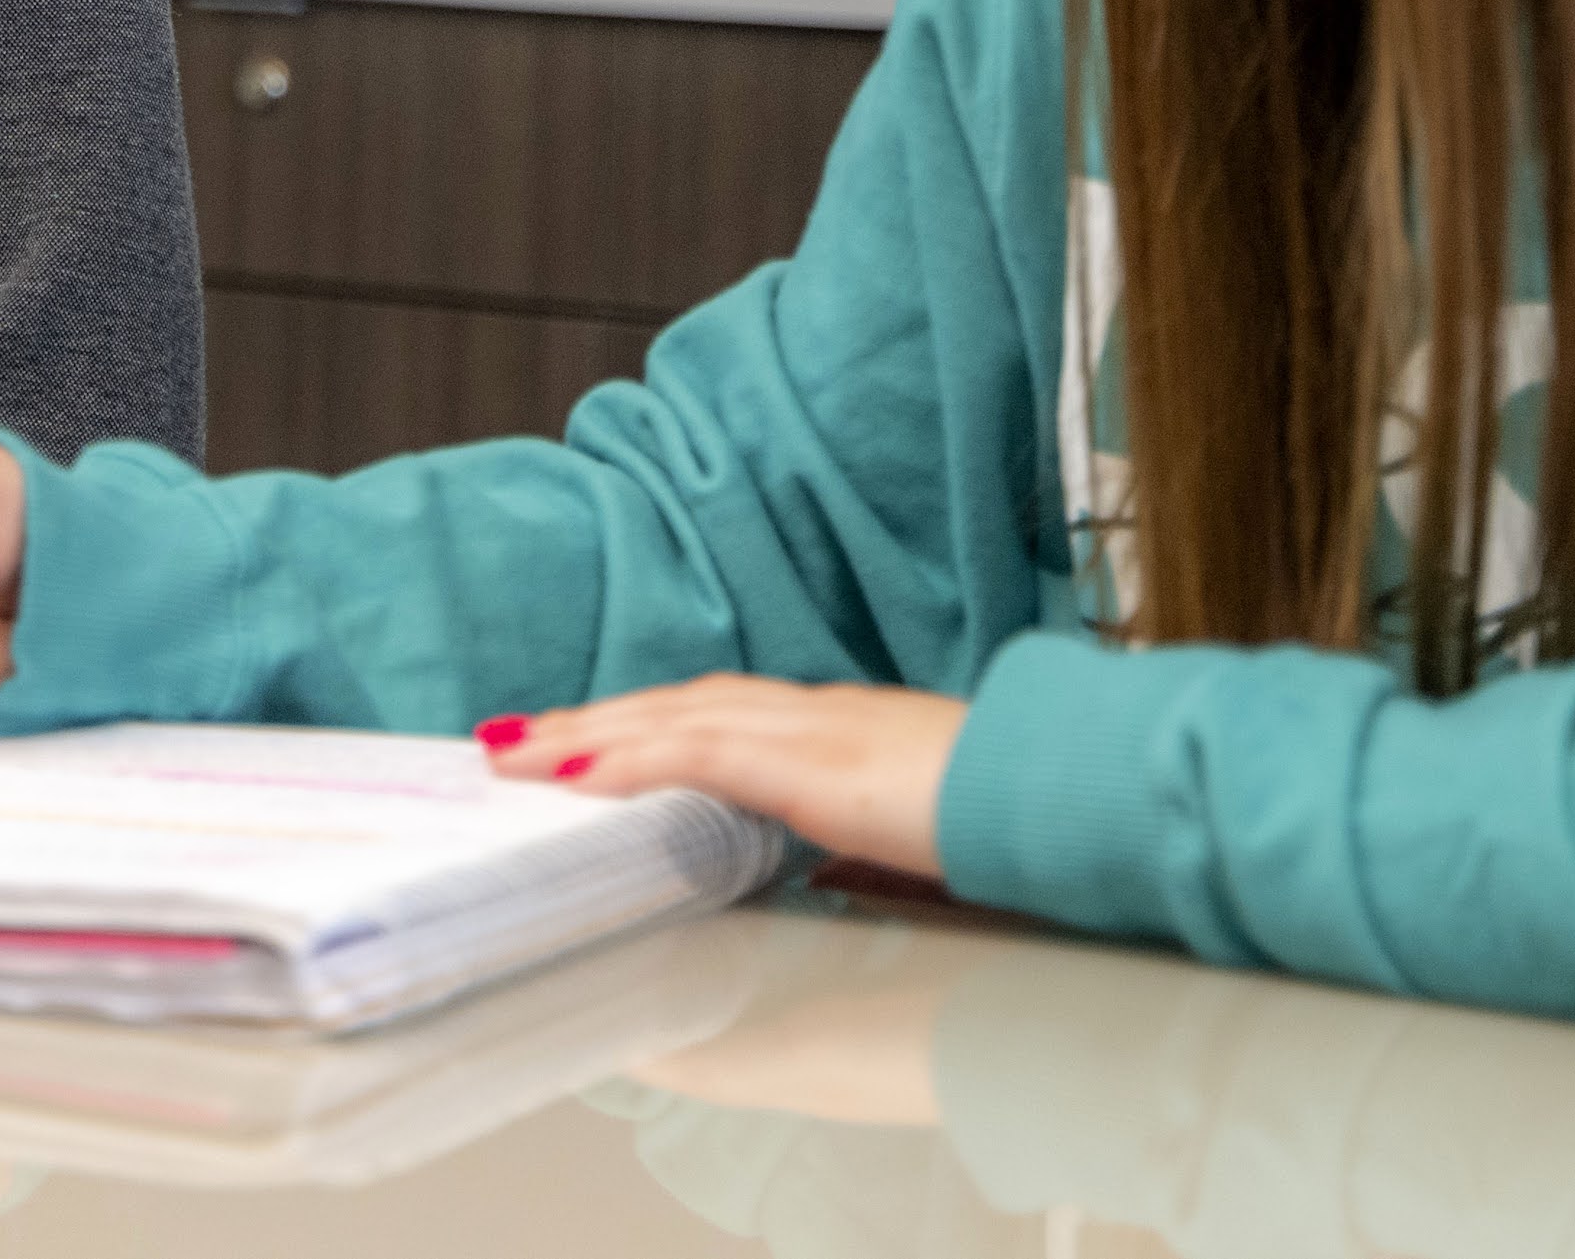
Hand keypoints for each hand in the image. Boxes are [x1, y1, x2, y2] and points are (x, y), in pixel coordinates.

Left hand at [480, 675, 973, 879]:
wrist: (1061, 795)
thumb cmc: (1005, 819)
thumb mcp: (914, 835)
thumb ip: (864, 844)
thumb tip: (832, 870)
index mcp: (836, 731)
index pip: (717, 714)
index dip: (646, 724)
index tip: (585, 739)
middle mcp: (812, 715)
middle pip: (676, 703)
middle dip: (592, 721)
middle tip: (513, 738)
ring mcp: (809, 730)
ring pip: (670, 717)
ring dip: (586, 733)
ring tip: (516, 752)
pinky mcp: (809, 764)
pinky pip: (697, 752)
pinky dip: (630, 758)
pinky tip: (577, 774)